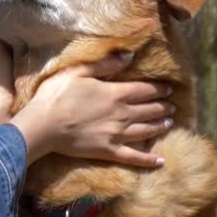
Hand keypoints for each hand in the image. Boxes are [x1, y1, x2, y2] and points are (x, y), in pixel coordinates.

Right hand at [10, 63, 173, 167]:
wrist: (44, 125)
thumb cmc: (57, 95)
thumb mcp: (78, 71)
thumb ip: (105, 64)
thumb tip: (129, 56)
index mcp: (115, 93)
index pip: (144, 90)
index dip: (159, 89)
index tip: (169, 89)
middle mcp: (122, 114)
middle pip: (149, 110)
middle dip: (163, 107)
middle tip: (172, 106)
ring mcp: (117, 135)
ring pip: (146, 131)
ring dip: (159, 126)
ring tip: (169, 123)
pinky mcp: (109, 151)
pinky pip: (134, 157)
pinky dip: (148, 159)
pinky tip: (160, 161)